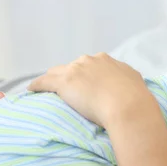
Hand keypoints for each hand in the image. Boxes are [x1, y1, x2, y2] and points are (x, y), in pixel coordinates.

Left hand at [28, 53, 152, 127]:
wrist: (127, 105)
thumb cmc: (134, 97)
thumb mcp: (133, 80)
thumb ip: (124, 77)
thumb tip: (125, 82)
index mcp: (106, 60)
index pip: (89, 65)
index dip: (87, 75)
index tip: (86, 84)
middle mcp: (90, 60)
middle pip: (72, 66)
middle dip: (71, 76)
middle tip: (71, 91)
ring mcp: (76, 70)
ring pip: (57, 72)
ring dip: (54, 80)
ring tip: (48, 90)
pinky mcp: (63, 82)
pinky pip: (43, 82)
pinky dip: (37, 86)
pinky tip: (32, 90)